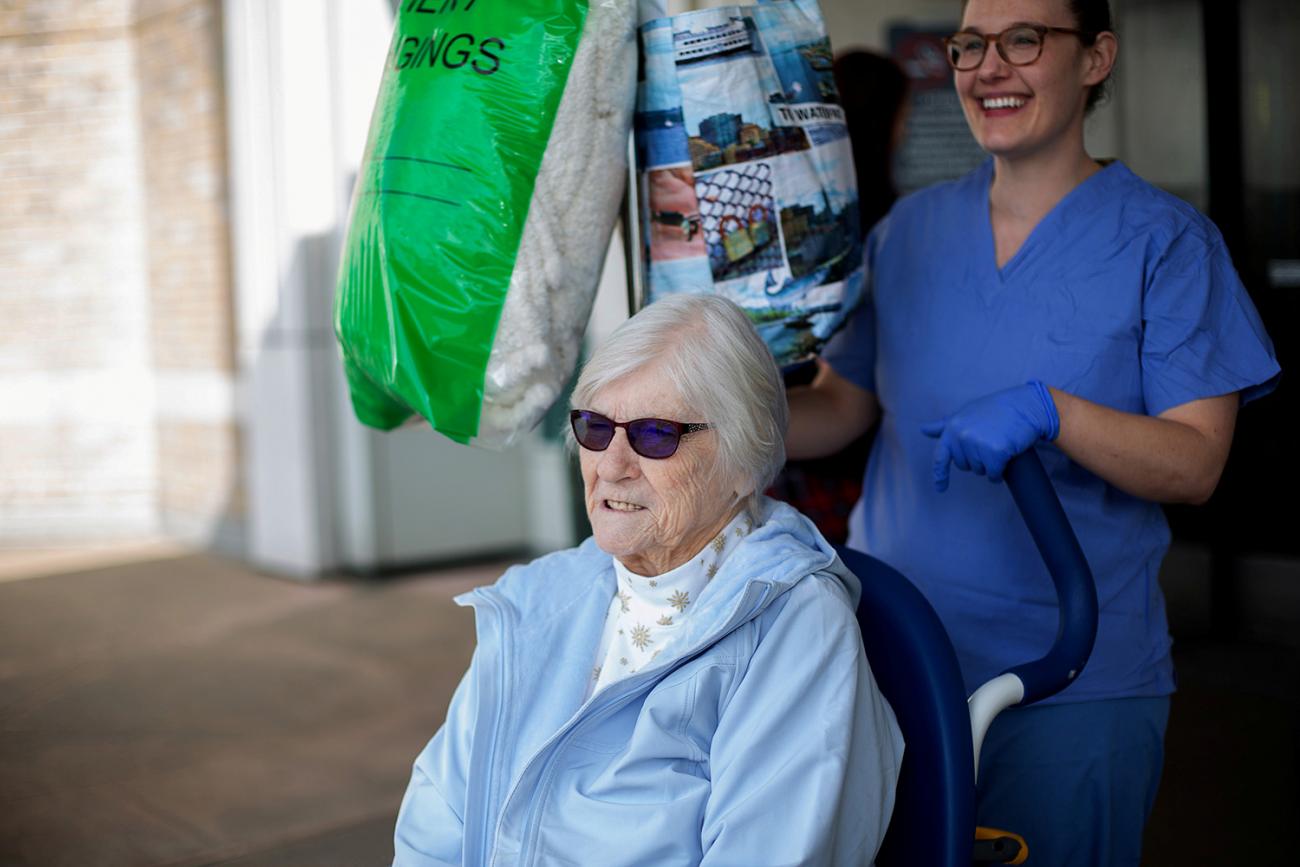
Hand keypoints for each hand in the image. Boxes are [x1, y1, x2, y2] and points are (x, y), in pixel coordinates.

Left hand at [920, 381, 1059, 491]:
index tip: (940, 488)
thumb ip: (945, 425)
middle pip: (965, 466)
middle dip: (978, 459)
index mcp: (952, 427)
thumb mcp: (967, 413)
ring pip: (980, 471)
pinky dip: (1000, 472)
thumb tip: (923, 430)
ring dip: (990, 464)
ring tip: (1000, 443)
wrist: (1025, 405)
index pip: (940, 456)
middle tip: (991, 441)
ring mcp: (977, 444)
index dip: (939, 474)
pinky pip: (993, 475)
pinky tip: (1007, 457)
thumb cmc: (997, 409)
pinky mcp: (994, 453)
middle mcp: (961, 436)